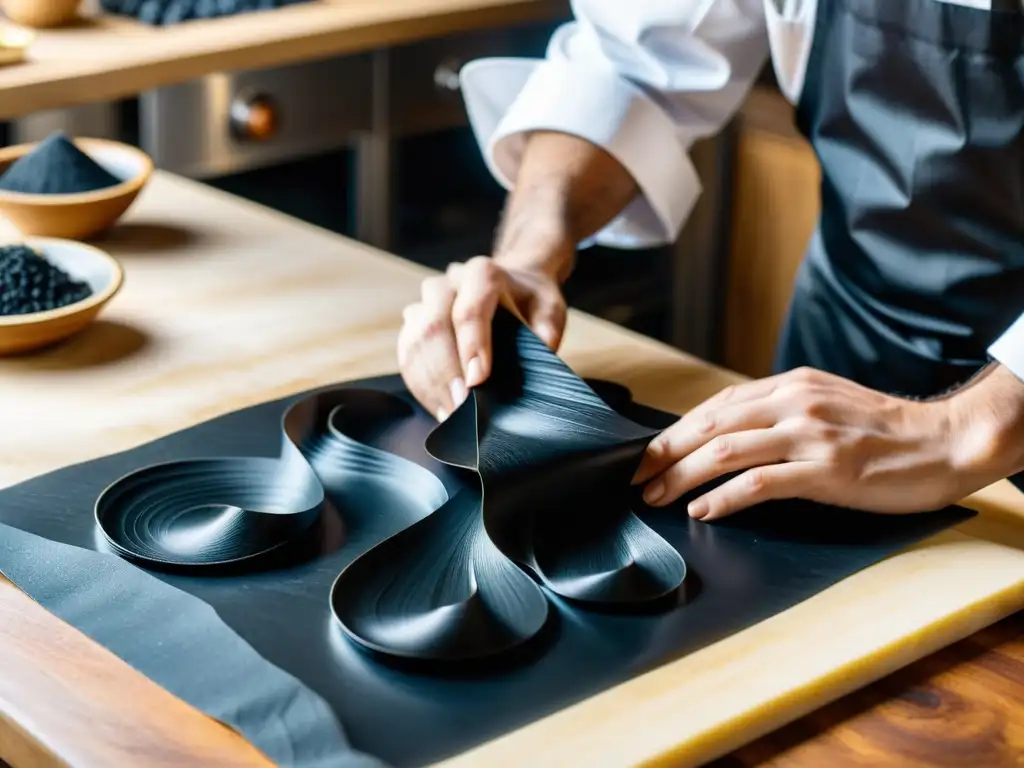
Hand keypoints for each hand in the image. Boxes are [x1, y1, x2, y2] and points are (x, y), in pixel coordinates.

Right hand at [397, 256, 566, 420]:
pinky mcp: (414, 323)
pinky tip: (437, 406)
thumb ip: (545, 332)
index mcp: (482, 274)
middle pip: (434, 326)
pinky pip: (407, 354)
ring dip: (429, 383)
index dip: (470, 347)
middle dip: (445, 373)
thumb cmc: (530, 303)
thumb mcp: (549, 311)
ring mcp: (426, 302)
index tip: (477, 382)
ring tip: (449, 415)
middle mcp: (448, 283)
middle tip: (460, 407)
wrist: (511, 286)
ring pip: (415, 342)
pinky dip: (420, 384)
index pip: (469, 311)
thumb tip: (535, 360)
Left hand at [631, 366, 975, 520]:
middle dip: (665, 453)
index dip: (676, 431)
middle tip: (635, 478)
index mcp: (790, 385)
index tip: (648, 454)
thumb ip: (780, 411)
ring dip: (682, 477)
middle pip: (709, 425)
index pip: (716, 405)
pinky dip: (723, 498)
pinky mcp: (826, 471)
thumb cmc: (883, 430)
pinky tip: (702, 511)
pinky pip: (760, 484)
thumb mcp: (826, 402)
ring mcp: (810, 436)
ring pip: (725, 452)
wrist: (944, 441)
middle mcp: (794, 404)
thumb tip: (729, 432)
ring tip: (658, 497)